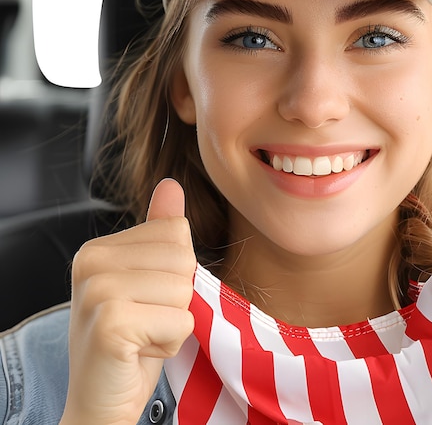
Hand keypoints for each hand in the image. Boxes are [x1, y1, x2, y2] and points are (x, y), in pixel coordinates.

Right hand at [60, 179, 195, 424]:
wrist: (101, 402)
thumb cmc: (131, 340)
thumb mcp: (147, 280)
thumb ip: (159, 232)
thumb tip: (171, 185)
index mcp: (99, 248)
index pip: (176, 233)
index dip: (175, 273)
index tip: (145, 300)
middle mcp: (91, 263)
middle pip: (183, 257)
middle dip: (177, 298)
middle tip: (145, 322)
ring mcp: (97, 292)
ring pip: (184, 288)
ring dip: (175, 322)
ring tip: (143, 336)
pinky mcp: (111, 323)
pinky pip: (179, 320)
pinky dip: (170, 343)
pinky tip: (141, 353)